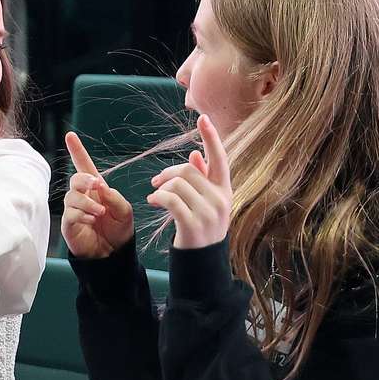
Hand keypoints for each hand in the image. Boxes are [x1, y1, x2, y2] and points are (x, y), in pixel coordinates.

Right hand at [61, 131, 133, 258]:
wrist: (114, 253)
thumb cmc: (119, 230)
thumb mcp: (125, 211)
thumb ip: (114, 196)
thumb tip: (99, 186)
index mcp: (96, 189)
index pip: (84, 166)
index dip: (77, 151)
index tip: (70, 135)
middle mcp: (83, 197)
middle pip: (75, 179)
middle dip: (85, 180)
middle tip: (97, 186)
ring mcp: (74, 210)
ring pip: (72, 197)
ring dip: (87, 202)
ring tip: (100, 213)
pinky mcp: (69, 224)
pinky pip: (70, 213)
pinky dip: (83, 214)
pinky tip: (93, 220)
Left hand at [147, 115, 231, 249]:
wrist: (202, 261)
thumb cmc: (200, 228)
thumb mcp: (205, 202)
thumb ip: (202, 179)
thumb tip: (195, 155)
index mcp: (225, 190)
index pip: (220, 159)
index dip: (211, 138)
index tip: (203, 118)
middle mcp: (220, 199)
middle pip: (188, 170)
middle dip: (168, 173)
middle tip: (156, 182)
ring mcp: (209, 213)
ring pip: (178, 184)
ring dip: (162, 188)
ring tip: (156, 197)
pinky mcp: (194, 224)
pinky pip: (171, 199)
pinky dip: (159, 198)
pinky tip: (153, 202)